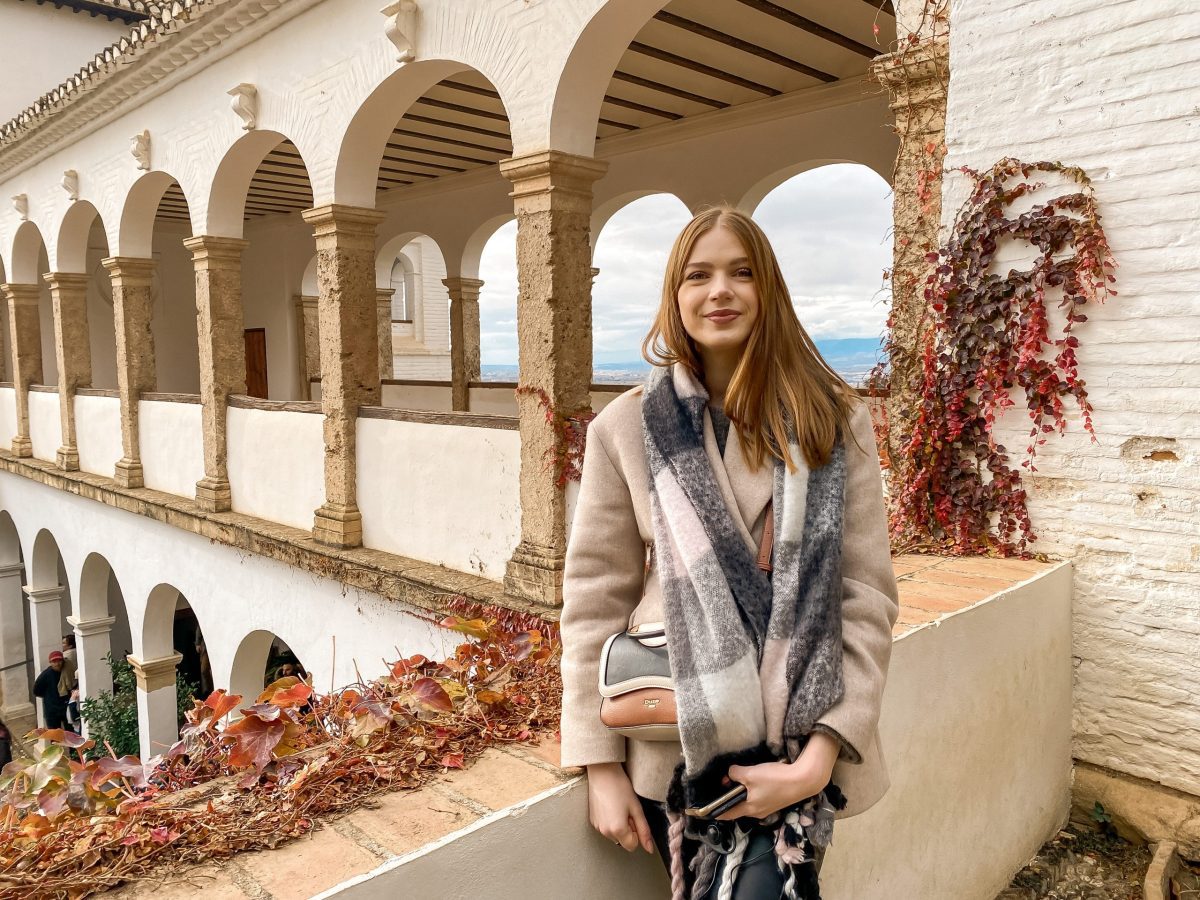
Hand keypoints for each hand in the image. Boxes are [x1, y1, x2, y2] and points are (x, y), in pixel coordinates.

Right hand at [585, 762, 655, 853]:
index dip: (636, 832)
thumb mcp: (637, 808)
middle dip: (627, 829)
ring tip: (618, 807)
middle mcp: (605, 832)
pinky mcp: (592, 821)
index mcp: (617, 830)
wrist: (602, 773)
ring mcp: (597, 826)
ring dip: (618, 825)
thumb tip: (649, 849)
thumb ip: (644, 831)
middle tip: (626, 810)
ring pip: (614, 834)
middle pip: (623, 841)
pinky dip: (610, 821)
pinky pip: (606, 828)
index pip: (632, 846)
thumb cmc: (621, 787)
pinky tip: (610, 806)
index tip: (633, 817)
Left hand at [716, 732, 839, 820]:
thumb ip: (735, 774)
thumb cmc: (774, 779)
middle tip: (724, 781)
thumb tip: (730, 774)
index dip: (716, 811)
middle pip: (738, 805)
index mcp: (749, 809)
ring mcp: (768, 807)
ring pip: (748, 800)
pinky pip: (758, 796)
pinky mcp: (775, 799)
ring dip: (741, 790)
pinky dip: (752, 788)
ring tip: (738, 776)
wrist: (803, 780)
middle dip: (729, 795)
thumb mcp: (750, 774)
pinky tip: (755, 777)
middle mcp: (757, 811)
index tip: (705, 810)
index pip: (727, 814)